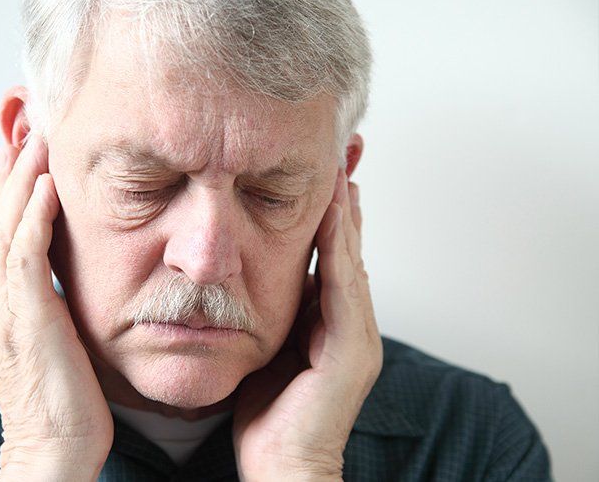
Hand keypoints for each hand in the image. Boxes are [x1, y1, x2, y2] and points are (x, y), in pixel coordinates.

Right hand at [0, 138, 112, 480]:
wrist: (55, 449)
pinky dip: (32, 218)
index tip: (26, 150)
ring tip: (35, 138)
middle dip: (12, 171)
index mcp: (8, 303)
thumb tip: (75, 280)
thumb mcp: (61, 340)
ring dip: (21, 180)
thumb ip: (59, 304)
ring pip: (7, 229)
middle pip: (0, 219)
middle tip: (25, 125)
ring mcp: (7, 308)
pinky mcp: (25, 320)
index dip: (13, 189)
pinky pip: (24, 258)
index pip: (7, 232)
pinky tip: (46, 187)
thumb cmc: (68, 400)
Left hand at [232, 169, 382, 480]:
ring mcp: (356, 335)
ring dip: (345, 211)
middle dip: (344, 198)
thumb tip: (243, 281)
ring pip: (350, 258)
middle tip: (342, 148)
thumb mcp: (263, 352)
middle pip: (347, 246)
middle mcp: (349, 322)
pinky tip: (334, 211)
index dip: (327, 212)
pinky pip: (344, 286)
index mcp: (327, 322)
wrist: (282, 469)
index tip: (320, 169)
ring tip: (340, 165)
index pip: (330, 254)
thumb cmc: (267, 417)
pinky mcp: (351, 349)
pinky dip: (340, 246)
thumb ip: (267, 315)